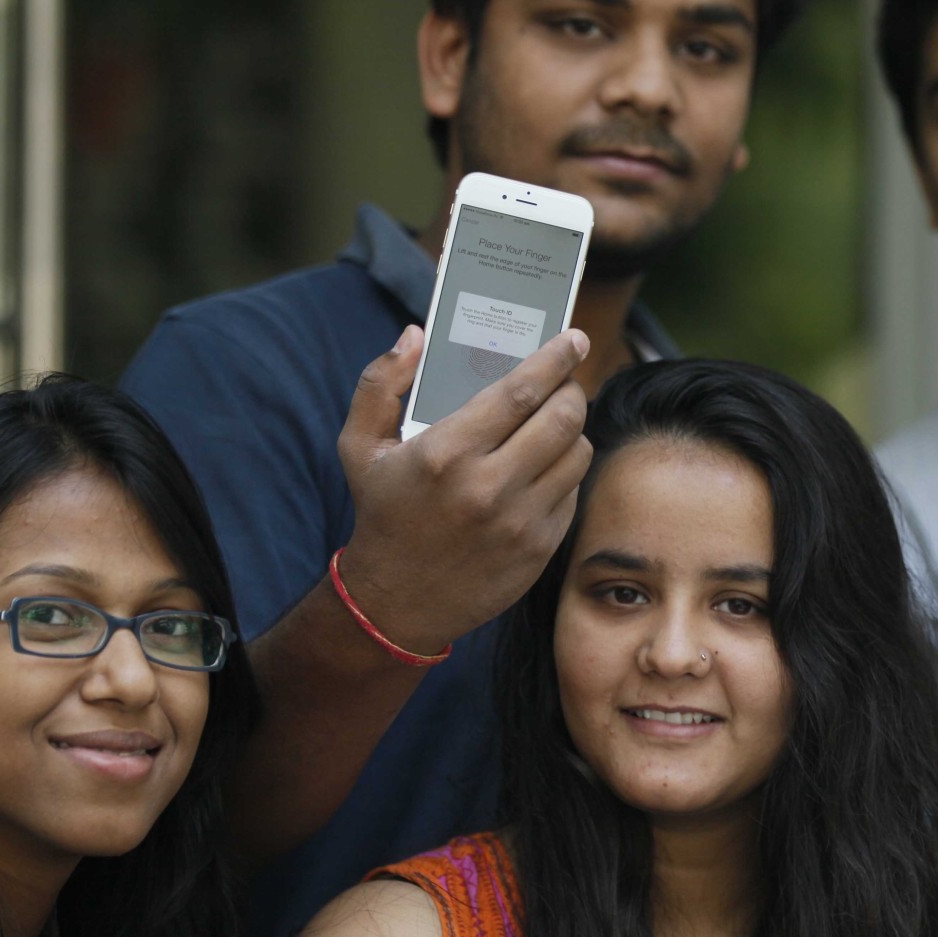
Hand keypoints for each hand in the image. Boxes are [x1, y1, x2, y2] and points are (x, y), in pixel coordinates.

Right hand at [333, 325, 593, 654]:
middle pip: (563, 417)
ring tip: (554, 423)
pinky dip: (565, 471)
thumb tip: (416, 334)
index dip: (556, 358)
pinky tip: (543, 467)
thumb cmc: (382, 513)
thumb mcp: (360, 446)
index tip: (574, 340)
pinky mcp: (540, 548)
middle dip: (571, 389)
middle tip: (565, 382)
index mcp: (446, 452)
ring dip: (573, 430)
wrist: (395, 602)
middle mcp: (488, 486)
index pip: (521, 390)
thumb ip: (381, 382)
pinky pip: (572, 492)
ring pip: (578, 453)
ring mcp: (520, 521)